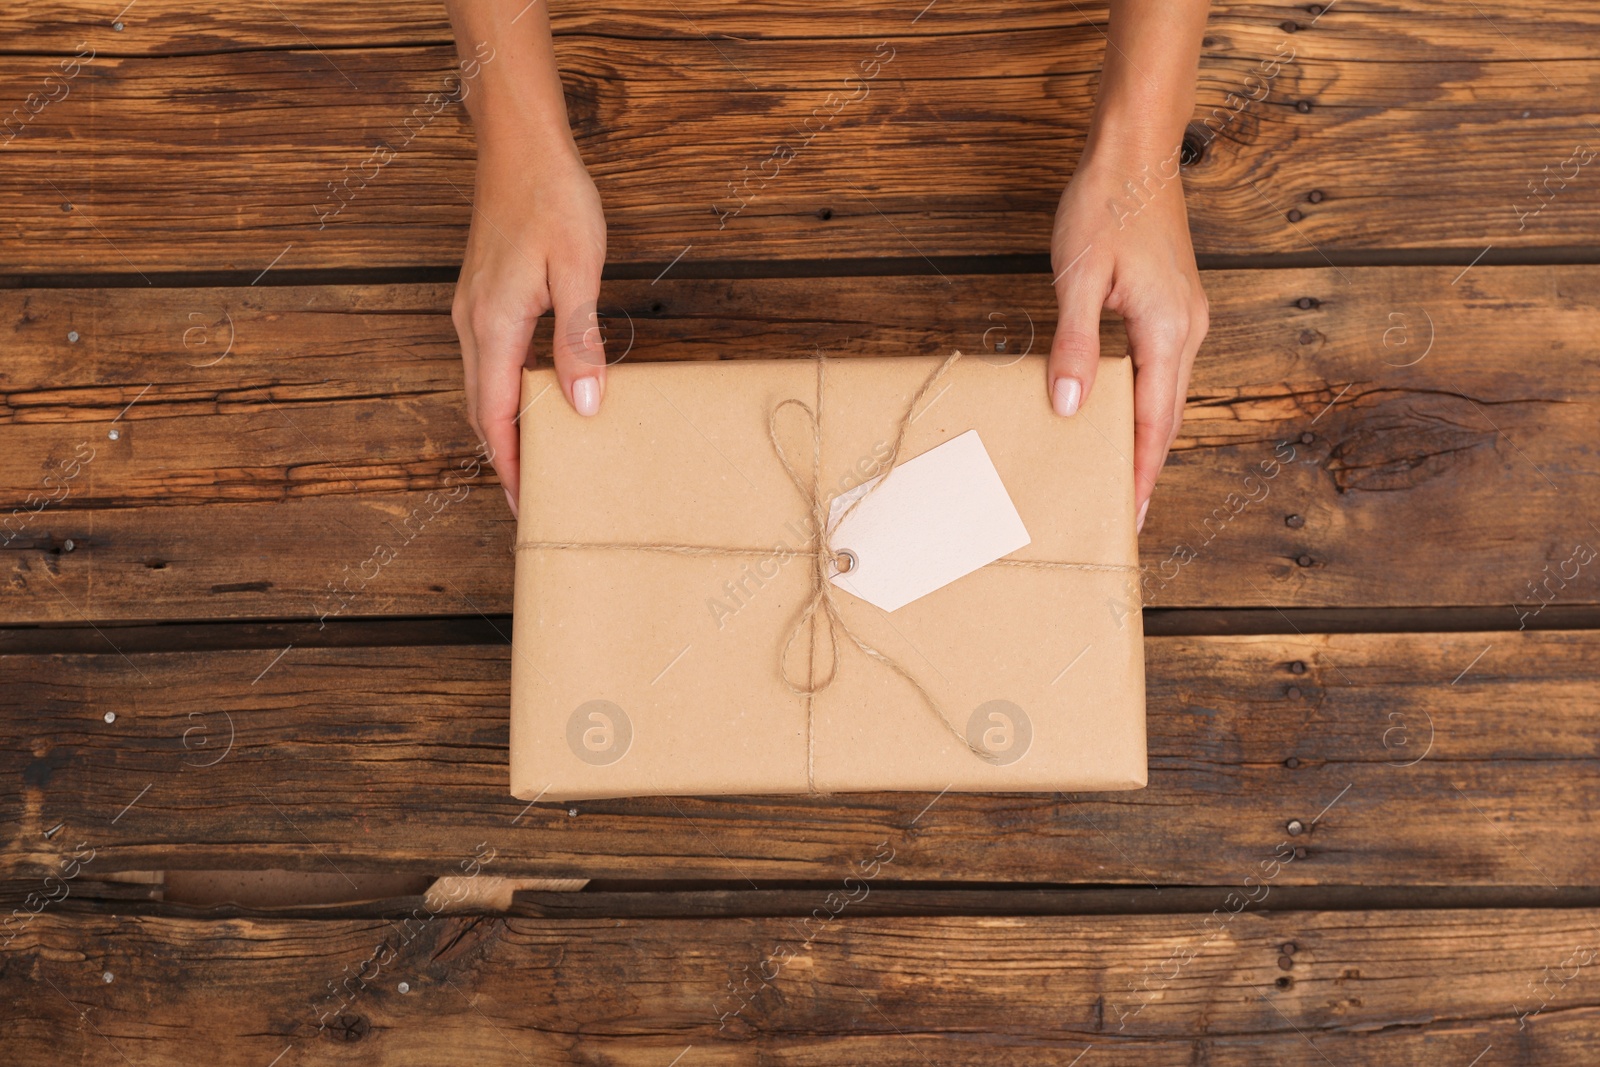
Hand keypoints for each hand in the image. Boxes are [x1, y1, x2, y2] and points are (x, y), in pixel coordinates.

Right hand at [451, 136, 607, 515]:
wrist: (520, 146)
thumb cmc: (552, 200)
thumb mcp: (578, 271)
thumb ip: (578, 341)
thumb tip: (582, 404)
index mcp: (494, 324)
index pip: (495, 414)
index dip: (510, 463)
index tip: (526, 503)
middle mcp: (473, 323)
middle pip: (482, 409)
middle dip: (505, 456)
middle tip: (535, 497)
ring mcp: (472, 310)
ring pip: (483, 386)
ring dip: (505, 426)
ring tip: (538, 460)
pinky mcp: (483, 297)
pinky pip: (489, 361)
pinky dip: (506, 393)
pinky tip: (536, 401)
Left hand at [1047, 148, 1208, 531]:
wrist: (1134, 152)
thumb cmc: (1105, 206)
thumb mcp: (1077, 278)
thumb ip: (1076, 346)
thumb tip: (1072, 407)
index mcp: (1170, 330)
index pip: (1155, 422)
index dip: (1140, 472)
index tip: (1128, 515)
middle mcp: (1189, 329)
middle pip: (1167, 417)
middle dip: (1144, 467)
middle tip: (1121, 513)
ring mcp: (1187, 316)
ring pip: (1165, 395)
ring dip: (1144, 436)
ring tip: (1115, 475)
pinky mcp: (1175, 305)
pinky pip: (1161, 370)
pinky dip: (1143, 402)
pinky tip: (1117, 415)